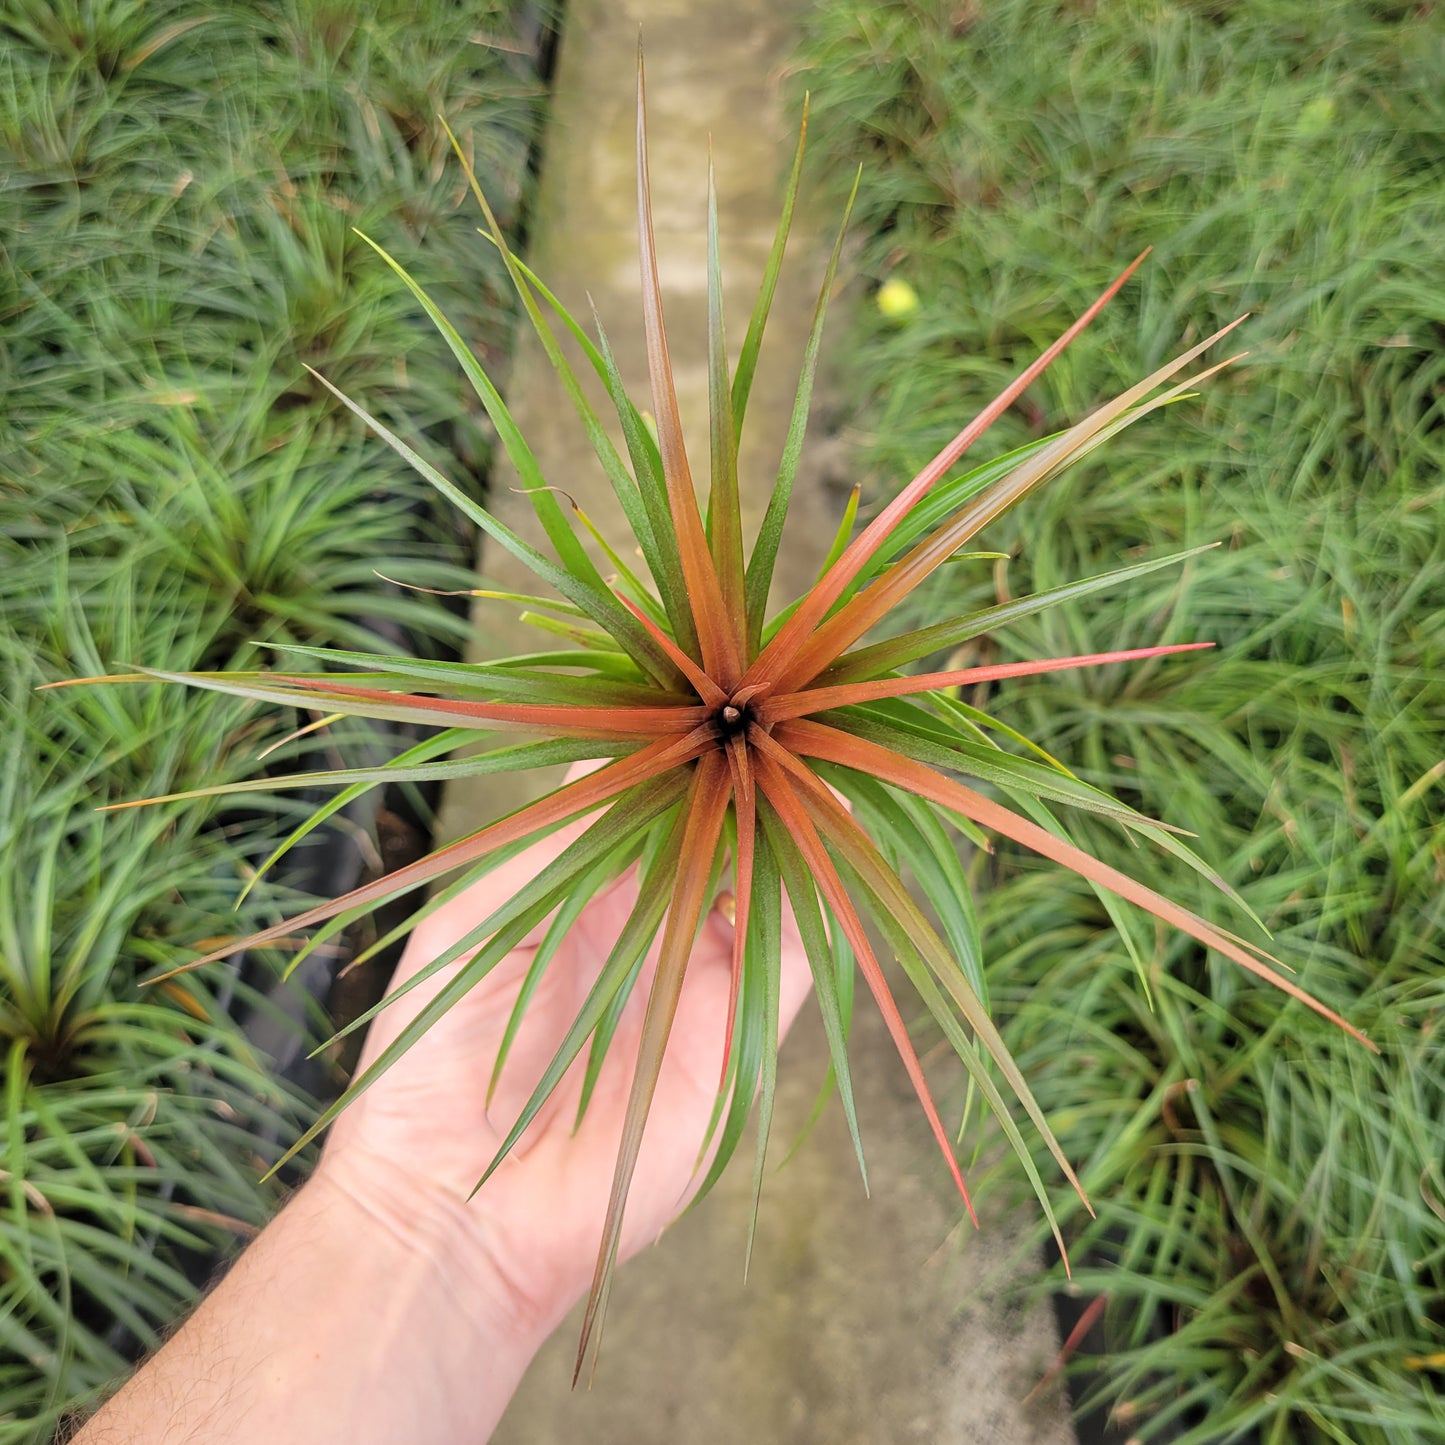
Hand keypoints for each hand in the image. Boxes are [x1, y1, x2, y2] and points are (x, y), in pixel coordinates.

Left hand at [318, 772, 814, 1347]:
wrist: (456, 1199)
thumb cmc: (441, 1049)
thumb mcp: (485, 917)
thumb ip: (561, 838)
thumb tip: (612, 746)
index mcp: (582, 898)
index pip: (650, 808)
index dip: (681, 757)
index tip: (710, 700)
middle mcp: (648, 931)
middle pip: (716, 839)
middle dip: (745, 782)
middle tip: (778, 715)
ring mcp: (697, 982)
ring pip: (764, 887)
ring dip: (790, 828)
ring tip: (814, 756)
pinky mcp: (737, 1037)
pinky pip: (790, 957)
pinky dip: (814, 898)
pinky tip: (827, 836)